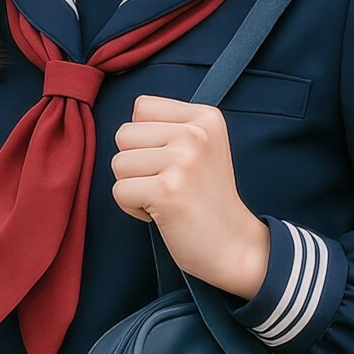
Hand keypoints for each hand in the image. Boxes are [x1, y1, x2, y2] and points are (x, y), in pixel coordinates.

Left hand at [111, 94, 271, 298]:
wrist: (235, 246)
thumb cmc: (207, 199)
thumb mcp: (202, 147)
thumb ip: (169, 127)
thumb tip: (126, 124)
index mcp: (205, 117)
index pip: (142, 107)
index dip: (144, 138)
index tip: (170, 162)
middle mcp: (195, 133)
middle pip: (124, 134)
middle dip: (135, 163)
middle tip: (167, 183)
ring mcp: (182, 160)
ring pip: (118, 163)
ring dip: (133, 186)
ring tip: (164, 197)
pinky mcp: (167, 190)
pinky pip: (120, 191)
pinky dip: (132, 208)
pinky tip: (161, 213)